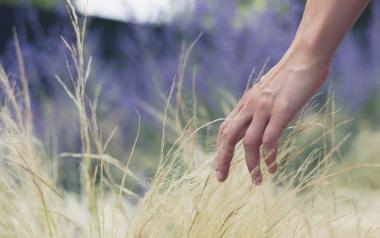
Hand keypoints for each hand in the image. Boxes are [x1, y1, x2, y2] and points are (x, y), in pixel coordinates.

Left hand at [214, 49, 330, 183]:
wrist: (305, 56)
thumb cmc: (291, 74)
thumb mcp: (269, 92)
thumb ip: (261, 106)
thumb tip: (260, 121)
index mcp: (246, 103)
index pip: (225, 128)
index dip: (220, 148)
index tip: (219, 164)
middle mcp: (250, 106)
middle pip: (228, 136)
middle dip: (222, 159)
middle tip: (221, 178)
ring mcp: (264, 108)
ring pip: (248, 142)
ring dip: (251, 164)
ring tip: (257, 181)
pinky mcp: (281, 110)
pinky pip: (270, 138)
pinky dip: (269, 156)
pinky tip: (273, 168)